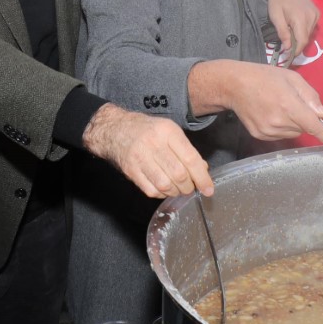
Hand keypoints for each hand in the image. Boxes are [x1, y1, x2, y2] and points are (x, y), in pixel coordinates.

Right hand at [84, 104, 214, 198]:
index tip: (208, 189)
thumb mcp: (169, 130)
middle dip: (189, 186)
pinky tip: (164, 188)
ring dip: (176, 192)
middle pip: (179, 174)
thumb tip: (202, 169)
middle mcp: (153, 143)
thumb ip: (186, 149)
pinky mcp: (131, 171)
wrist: (114, 129)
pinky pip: (151, 190)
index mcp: (167, 131)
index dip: (202, 177)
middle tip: (191, 187)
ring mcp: (140, 158)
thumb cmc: (146, 130)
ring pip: (165, 185)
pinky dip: (162, 194)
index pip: (190, 159)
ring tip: (179, 188)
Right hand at [228, 63, 322, 141]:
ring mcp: (267, 130)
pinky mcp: (259, 135)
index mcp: (288, 105)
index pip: (312, 125)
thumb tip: (322, 114)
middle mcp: (278, 121)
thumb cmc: (265, 77)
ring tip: (278, 108)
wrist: (234, 84)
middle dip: (303, 119)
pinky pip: (280, 136)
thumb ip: (310, 96)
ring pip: (292, 133)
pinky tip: (270, 114)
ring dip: (292, 124)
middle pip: (303, 128)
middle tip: (291, 103)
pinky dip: (280, 128)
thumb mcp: (292, 78)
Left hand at [264, 0, 319, 64]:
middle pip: (306, 38)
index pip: (302, 41)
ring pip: (309, 34)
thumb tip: (288, 48)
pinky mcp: (317, 13)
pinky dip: (304, 31)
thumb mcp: (275, 16)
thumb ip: (283, 32)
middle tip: (286, 46)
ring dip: (300, 37)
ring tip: (289, 33)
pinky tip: (295, 26)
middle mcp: (312, 17)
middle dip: (297, 45)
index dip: (296, 51)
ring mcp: (316, 14)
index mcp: (300, 18)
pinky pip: (311, 27)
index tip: (288, 56)